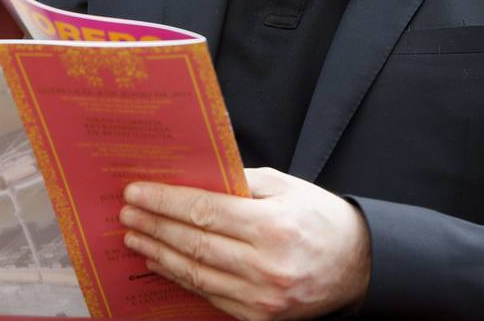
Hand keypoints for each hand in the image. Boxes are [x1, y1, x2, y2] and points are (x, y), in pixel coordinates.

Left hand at [120, 167, 370, 319]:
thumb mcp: (286, 186)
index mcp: (272, 226)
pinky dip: (181, 278)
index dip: (166, 202)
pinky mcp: (258, 317)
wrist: (356, 265)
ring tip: (135, 237)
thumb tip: (195, 178)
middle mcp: (264, 266)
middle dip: (154, 226)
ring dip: (159, 254)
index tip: (138, 192)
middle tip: (127, 212)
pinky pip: (209, 295)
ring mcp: (260, 298)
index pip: (204, 212)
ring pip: (195, 274)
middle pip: (194, 244)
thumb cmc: (320, 217)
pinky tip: (163, 262)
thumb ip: (241, 182)